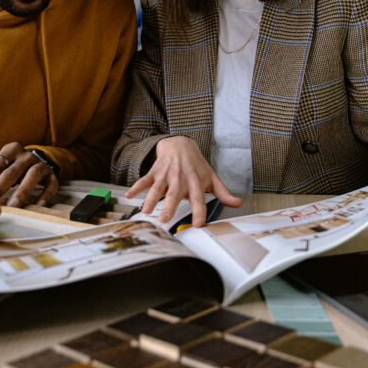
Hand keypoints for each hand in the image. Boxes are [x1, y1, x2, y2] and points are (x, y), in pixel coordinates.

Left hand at [0, 142, 59, 207]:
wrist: (45, 158)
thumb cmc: (14, 165)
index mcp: (9, 151)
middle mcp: (25, 155)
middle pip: (10, 172)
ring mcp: (41, 164)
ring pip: (32, 176)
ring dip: (22, 191)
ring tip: (12, 206)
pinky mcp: (53, 175)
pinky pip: (51, 184)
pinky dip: (45, 194)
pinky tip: (38, 205)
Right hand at [125, 135, 242, 226]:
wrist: (180, 143)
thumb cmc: (196, 164)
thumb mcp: (211, 177)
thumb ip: (223, 193)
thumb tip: (238, 203)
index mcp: (195, 182)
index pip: (199, 199)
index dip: (200, 211)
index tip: (199, 224)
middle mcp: (180, 179)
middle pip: (175, 194)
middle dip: (169, 206)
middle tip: (165, 220)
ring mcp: (167, 174)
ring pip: (158, 188)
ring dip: (150, 199)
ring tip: (145, 211)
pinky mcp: (155, 171)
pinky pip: (144, 179)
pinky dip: (136, 187)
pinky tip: (129, 195)